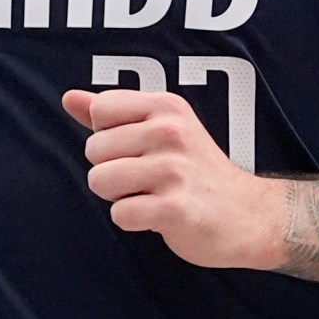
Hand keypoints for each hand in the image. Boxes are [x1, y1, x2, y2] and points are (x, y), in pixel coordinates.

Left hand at [62, 87, 281, 268]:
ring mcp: (174, 170)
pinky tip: (157, 216)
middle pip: (93, 150)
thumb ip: (113, 113)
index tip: (138, 148)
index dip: (108, 136)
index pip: (100, 110)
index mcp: (166, 107)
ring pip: (100, 181)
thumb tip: (68, 98)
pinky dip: (132, 221)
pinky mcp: (175, 208)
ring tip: (151, 195)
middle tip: (148, 179)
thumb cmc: (196, 171)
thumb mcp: (162, 128)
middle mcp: (170, 132)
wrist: (249, 214)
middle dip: (112, 170)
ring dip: (119, 197)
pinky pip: (120, 214)